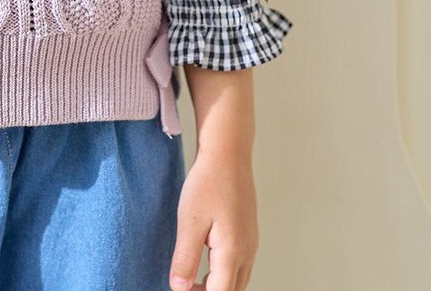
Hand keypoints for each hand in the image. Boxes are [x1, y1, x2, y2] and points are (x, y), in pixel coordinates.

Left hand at [169, 148, 258, 290]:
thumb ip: (185, 258)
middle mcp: (247, 252)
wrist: (228, 154)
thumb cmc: (208, 183)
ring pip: (238, 279)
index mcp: (232, 253)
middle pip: (231, 290)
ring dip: (217, 285)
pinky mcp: (249, 233)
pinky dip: (224, 273)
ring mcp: (251, 243)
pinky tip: (207, 262)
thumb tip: (179, 289)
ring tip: (192, 280)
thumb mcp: (190, 221)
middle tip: (184, 286)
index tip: (180, 290)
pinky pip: (240, 265)